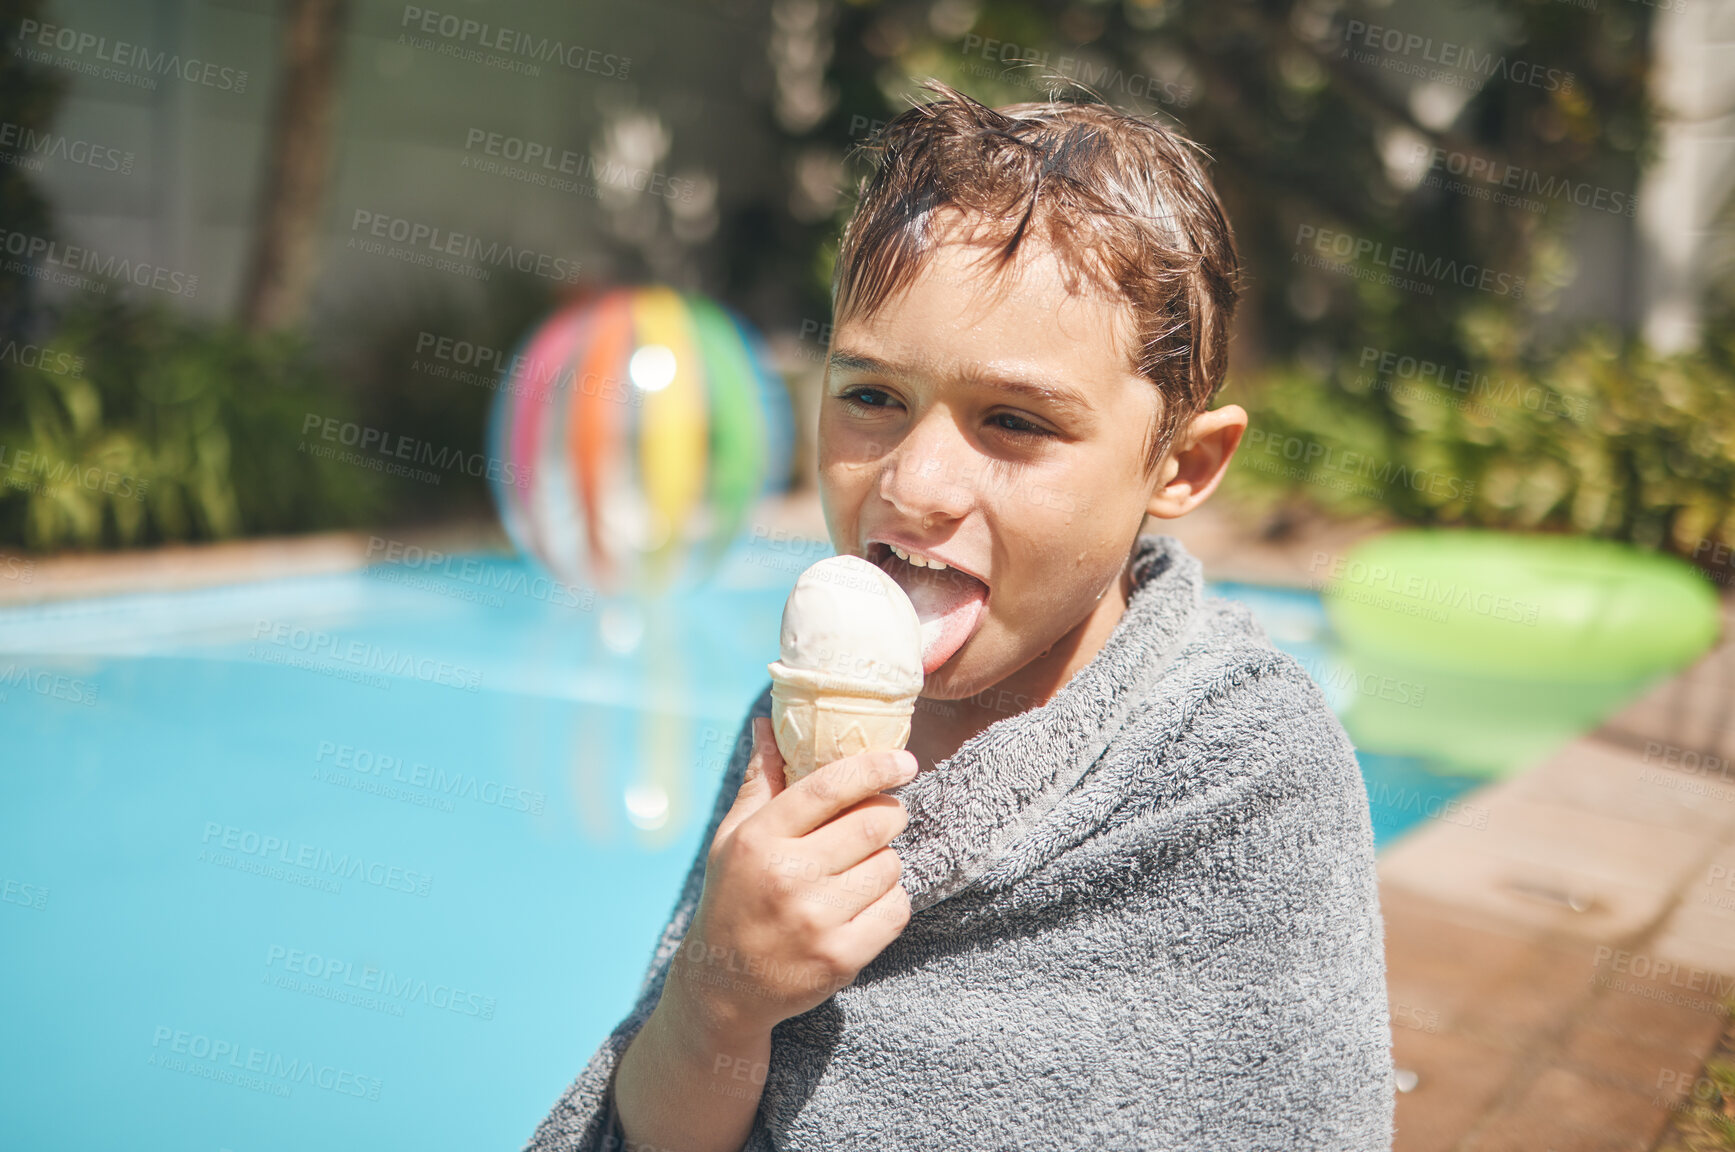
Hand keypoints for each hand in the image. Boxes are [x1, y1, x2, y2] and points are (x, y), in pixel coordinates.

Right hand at [668, 716, 915, 1039]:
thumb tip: (769, 723)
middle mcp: (788, 877)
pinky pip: (897, 910)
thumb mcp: (733, 837)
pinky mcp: (841, 957)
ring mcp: (816, 921)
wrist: (723, 986)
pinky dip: (890, 902)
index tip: (904, 761)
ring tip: (858, 871)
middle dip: (888, 815)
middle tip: (882, 818)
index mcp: (759, 839)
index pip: (831, 787)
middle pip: (874, 824)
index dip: (875, 767)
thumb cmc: (733, 897)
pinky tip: (864, 904)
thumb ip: (761, 780)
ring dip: (884, 863)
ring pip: (889, 866)